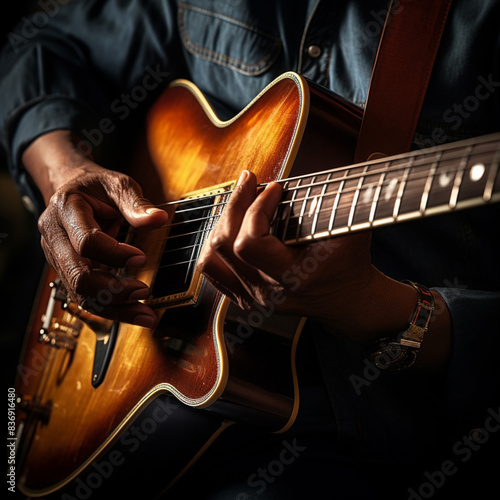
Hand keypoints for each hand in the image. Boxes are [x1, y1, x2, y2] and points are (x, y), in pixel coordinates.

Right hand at [23, 130, 167, 326]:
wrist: (73, 190)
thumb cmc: (96, 187)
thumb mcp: (118, 185)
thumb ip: (136, 203)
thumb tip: (158, 220)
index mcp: (65, 209)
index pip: (86, 242)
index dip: (114, 254)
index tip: (141, 257)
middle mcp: (55, 237)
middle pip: (78, 275)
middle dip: (113, 290)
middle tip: (144, 292)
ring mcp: (58, 258)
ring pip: (81, 294)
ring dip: (115, 308)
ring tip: (146, 314)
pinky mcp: (68, 272)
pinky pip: (86, 297)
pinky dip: (111, 308)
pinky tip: (135, 312)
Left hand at [197, 170, 416, 343]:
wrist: (348, 301)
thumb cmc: (351, 266)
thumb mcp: (355, 231)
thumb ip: (356, 196)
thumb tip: (373, 153)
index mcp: (292, 278)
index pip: (250, 242)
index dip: (257, 208)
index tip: (273, 188)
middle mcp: (267, 292)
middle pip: (226, 246)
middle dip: (235, 204)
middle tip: (249, 181)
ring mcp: (253, 299)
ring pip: (213, 258)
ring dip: (221, 224)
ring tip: (238, 202)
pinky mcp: (245, 299)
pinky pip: (214, 271)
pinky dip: (217, 245)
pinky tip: (229, 226)